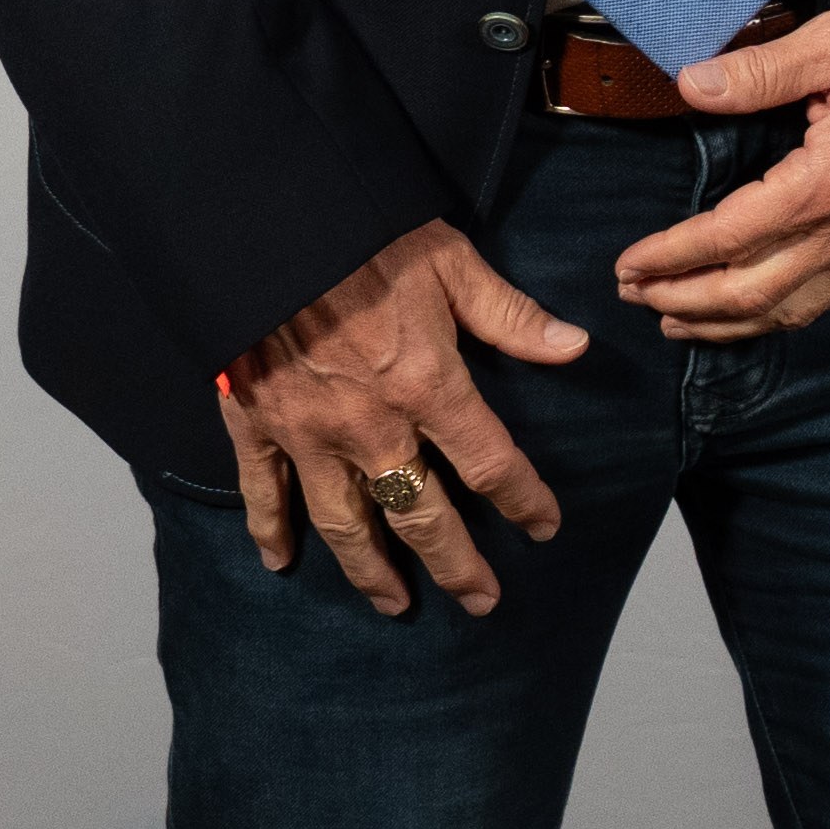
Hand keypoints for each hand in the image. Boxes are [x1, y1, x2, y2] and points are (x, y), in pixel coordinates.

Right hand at [217, 225, 590, 619]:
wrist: (266, 225)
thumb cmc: (365, 236)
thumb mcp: (451, 263)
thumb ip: (510, 315)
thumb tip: (574, 346)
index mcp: (427, 385)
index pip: (491, 464)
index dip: (523, 500)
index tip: (545, 525)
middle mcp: (370, 426)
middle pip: (422, 516)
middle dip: (457, 565)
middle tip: (481, 601)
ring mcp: (308, 433)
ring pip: (346, 523)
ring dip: (372, 570)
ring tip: (395, 603)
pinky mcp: (255, 423)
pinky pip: (263, 491)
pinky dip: (268, 529)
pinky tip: (278, 562)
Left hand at [623, 9, 829, 341]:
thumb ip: (761, 69)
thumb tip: (693, 86)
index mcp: (824, 185)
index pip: (726, 237)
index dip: (670, 255)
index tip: (629, 262)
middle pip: (746, 292)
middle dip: (681, 300)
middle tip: (632, 294)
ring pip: (781, 313)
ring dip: (720, 325)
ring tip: (673, 322)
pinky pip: (819, 308)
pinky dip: (772, 324)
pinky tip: (748, 318)